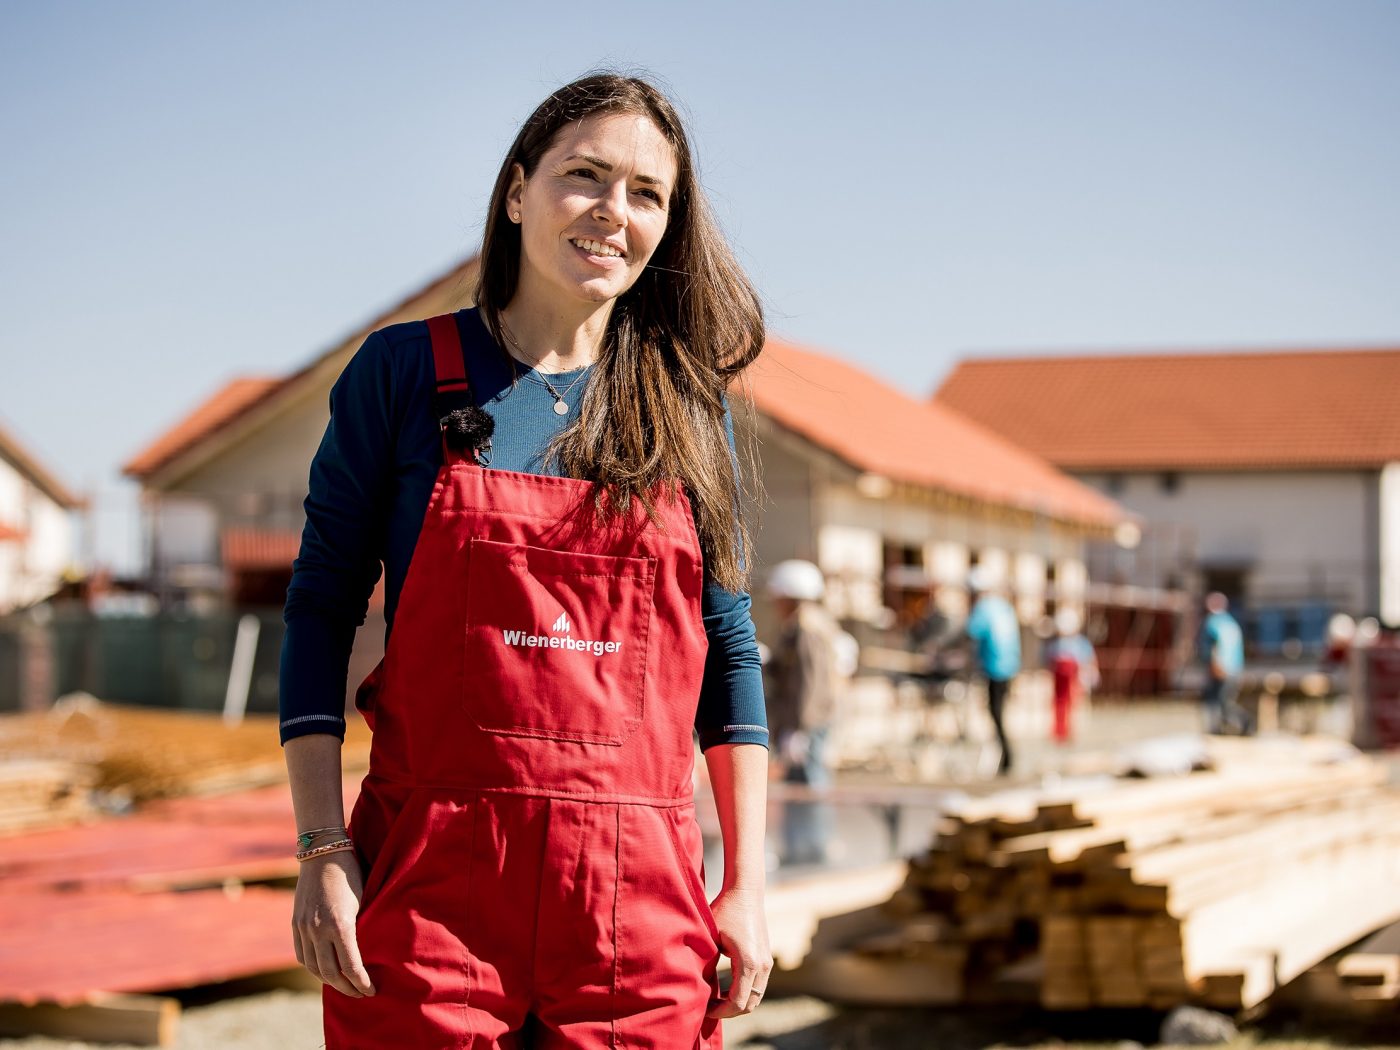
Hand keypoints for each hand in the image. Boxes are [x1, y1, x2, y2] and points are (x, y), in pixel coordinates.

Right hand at [291, 851, 375, 997]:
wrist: (323, 853)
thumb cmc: (352, 874)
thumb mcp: (364, 901)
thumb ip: (362, 928)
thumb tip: (369, 955)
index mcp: (341, 924)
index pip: (351, 966)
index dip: (362, 982)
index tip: (372, 990)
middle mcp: (318, 929)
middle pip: (331, 973)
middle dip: (347, 988)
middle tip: (360, 994)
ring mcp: (304, 927)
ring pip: (314, 967)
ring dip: (329, 981)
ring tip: (344, 986)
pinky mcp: (296, 924)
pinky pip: (302, 955)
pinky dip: (314, 967)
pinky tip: (325, 971)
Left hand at [705, 885, 771, 1018]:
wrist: (746, 891)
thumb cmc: (725, 910)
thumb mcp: (710, 937)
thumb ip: (707, 964)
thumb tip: (697, 987)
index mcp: (749, 963)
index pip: (738, 1002)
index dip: (721, 1011)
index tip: (704, 1009)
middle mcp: (762, 965)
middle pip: (750, 1004)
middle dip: (729, 1011)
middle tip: (708, 1007)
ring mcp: (767, 962)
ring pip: (756, 997)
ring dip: (737, 1002)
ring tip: (715, 999)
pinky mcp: (766, 958)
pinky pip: (758, 985)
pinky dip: (744, 992)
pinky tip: (725, 987)